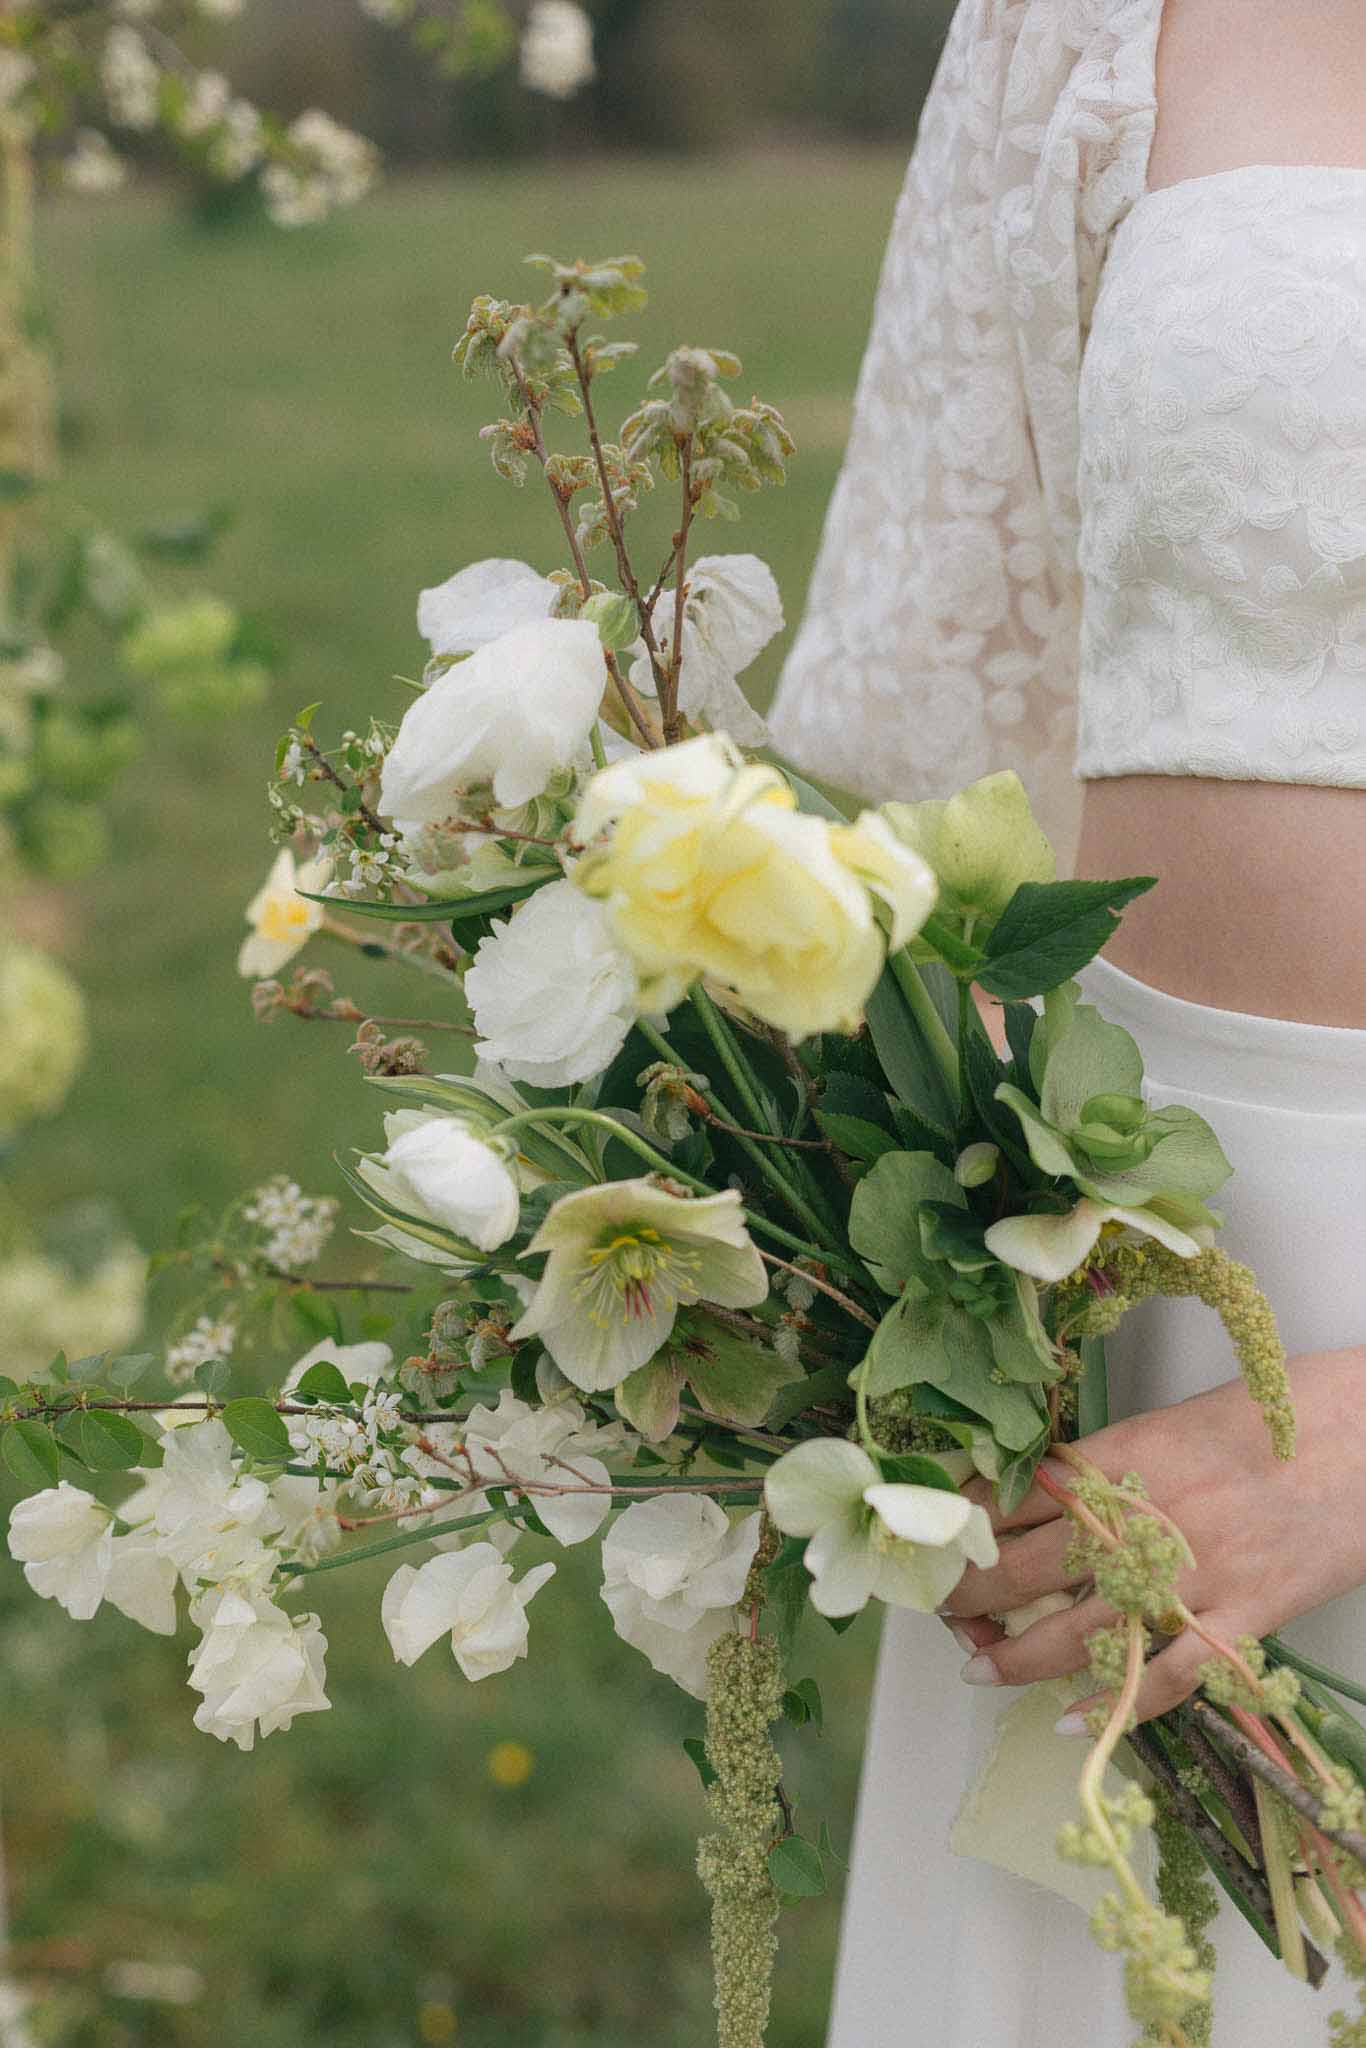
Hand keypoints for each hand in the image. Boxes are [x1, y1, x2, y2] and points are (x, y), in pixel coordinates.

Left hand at [938, 1346, 1365, 1723]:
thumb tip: (1036, 1498)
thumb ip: (1107, 1466)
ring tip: (979, 1670)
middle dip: (972, 1598)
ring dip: (1018, 1657)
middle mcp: (1142, 1519)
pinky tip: (1074, 1721)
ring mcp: (1192, 1574)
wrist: (1364, 1440)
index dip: (965, 1532)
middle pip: (1028, 1568)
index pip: (1013, 1501)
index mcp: (1119, 1460)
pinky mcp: (1242, 1617)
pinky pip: (1168, 1676)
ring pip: (1081, 1631)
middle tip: (943, 1616)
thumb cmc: (1270, 1418)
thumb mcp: (1168, 1425)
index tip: (937, 1549)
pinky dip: (1116, 1704)